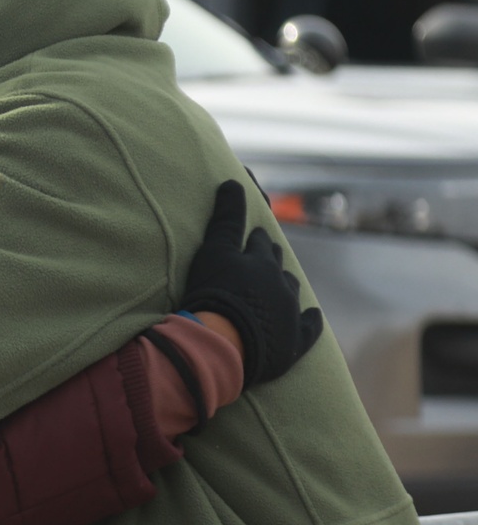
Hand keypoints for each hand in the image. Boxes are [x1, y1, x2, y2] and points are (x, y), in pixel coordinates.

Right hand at [182, 180, 322, 386]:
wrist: (224, 343)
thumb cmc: (214, 293)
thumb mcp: (213, 252)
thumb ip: (225, 219)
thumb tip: (233, 182)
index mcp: (262, 261)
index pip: (259, 243)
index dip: (254, 238)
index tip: (252, 234)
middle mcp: (281, 283)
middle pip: (277, 264)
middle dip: (270, 258)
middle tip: (261, 258)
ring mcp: (289, 312)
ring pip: (291, 291)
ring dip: (285, 285)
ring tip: (277, 286)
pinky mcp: (294, 340)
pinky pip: (308, 327)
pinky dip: (310, 320)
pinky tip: (312, 316)